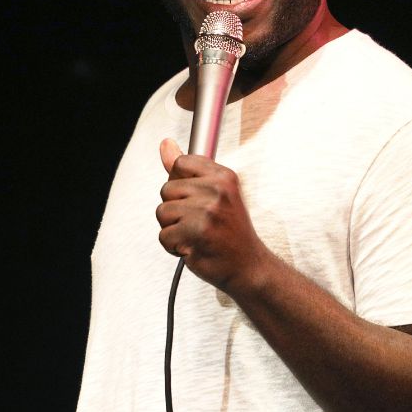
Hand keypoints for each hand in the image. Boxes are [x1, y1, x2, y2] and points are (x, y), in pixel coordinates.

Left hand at [155, 138, 270, 293]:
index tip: (195, 199)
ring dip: (173, 229)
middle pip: (166, 189)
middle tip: (198, 222)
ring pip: (162, 212)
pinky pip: (163, 236)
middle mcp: (217, 190)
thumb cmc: (230, 231)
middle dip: (175, 209)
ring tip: (195, 235)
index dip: (180, 184)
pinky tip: (193, 247)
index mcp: (223, 176)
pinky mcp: (196, 233)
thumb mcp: (215, 193)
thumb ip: (187, 171)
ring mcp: (207, 211)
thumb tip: (165, 144)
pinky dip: (173, 246)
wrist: (248, 266)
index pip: (180, 163)